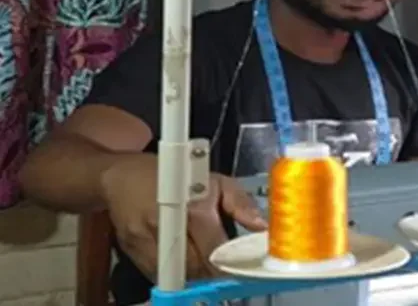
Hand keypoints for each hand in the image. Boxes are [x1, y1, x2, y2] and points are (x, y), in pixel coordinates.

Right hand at [100, 153, 265, 280]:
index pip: (216, 250)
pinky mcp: (133, 253)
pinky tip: (184, 259)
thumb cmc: (176, 173)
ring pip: (179, 274)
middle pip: (198, 267)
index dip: (230, 262)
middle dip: (214, 269)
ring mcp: (147, 243)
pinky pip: (159, 275)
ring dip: (195, 272)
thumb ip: (240, 203)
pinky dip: (175, 272)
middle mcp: (169, 228)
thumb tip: (261, 226)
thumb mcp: (216, 179)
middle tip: (225, 263)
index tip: (242, 264)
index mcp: (193, 208)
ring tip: (206, 261)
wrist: (125, 175)